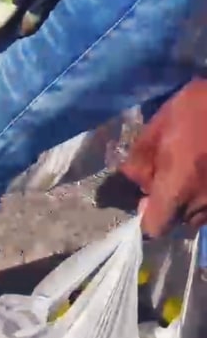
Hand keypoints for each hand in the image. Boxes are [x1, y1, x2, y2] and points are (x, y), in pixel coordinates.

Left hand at [119, 79, 206, 236]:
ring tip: (193, 170)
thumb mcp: (156, 130)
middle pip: (179, 221)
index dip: (147, 218)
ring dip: (193, 201)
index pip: (154, 227)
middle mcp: (203, 203)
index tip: (146, 200)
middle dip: (171, 205)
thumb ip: (140, 163)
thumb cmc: (196, 109)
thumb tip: (137, 182)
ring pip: (201, 214)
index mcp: (177, 189)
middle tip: (170, 177)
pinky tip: (206, 171)